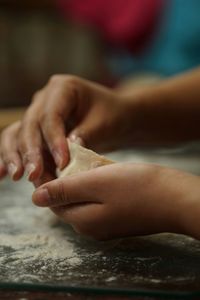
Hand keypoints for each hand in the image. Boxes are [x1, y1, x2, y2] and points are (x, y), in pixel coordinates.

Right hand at [0, 75, 136, 184]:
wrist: (115, 116)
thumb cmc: (113, 115)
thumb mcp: (104, 123)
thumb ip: (84, 136)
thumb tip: (62, 158)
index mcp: (63, 88)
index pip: (51, 116)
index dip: (53, 140)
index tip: (62, 163)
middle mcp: (45, 98)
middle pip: (30, 125)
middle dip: (31, 152)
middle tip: (34, 175)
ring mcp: (38, 113)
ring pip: (18, 133)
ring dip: (16, 156)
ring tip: (17, 176)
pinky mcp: (37, 130)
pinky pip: (19, 142)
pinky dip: (11, 156)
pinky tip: (2, 174)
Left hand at [32, 163, 196, 239]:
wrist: (175, 198)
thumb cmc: (137, 187)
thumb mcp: (96, 183)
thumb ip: (64, 190)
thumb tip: (34, 198)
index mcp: (82, 221)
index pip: (53, 201)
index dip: (48, 179)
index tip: (51, 158)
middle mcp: (91, 228)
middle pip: (68, 202)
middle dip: (64, 180)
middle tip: (68, 156)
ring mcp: (107, 225)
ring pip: (84, 200)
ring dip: (81, 181)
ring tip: (84, 160)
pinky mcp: (119, 218)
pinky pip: (98, 201)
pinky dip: (95, 186)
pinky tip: (101, 171)